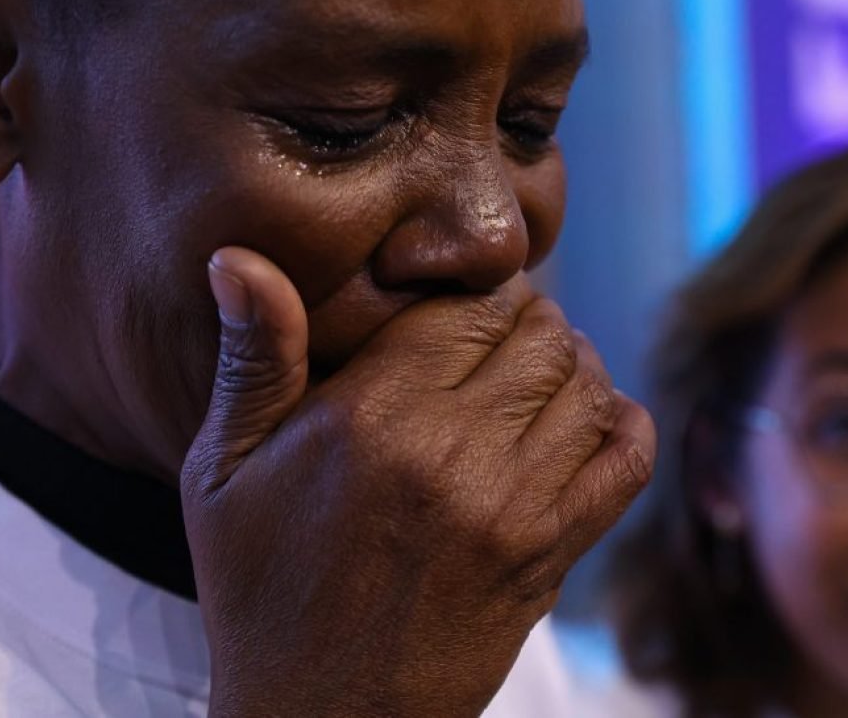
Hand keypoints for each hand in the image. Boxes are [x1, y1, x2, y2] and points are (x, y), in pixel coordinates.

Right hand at [181, 246, 655, 716]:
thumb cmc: (260, 591)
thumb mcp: (223, 473)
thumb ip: (253, 358)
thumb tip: (236, 256)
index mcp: (371, 417)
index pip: (466, 308)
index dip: (477, 292)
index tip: (468, 303)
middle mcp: (453, 453)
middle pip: (539, 338)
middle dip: (529, 320)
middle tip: (506, 330)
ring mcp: (514, 509)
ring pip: (587, 386)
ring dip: (574, 363)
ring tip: (540, 369)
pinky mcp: (550, 557)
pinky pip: (624, 464)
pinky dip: (624, 425)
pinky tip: (594, 418)